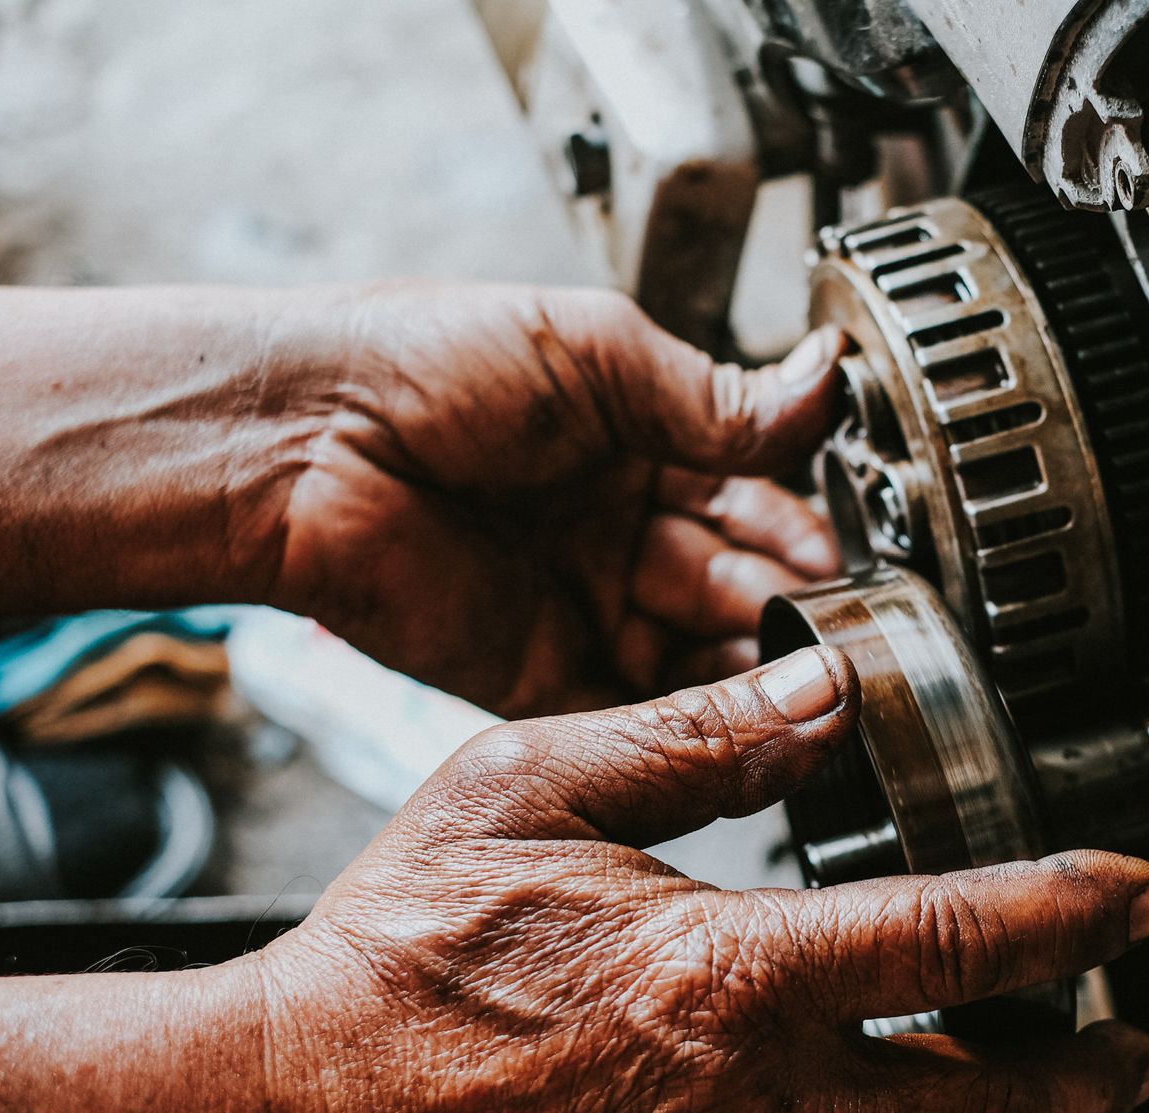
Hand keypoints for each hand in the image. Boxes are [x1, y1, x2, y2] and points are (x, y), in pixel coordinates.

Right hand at [253, 648, 1148, 1112]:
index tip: (1133, 891)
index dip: (1074, 911)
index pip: (962, 943)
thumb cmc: (392, 971)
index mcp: (730, 982)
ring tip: (1052, 1111)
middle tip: (1129, 1042)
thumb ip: (691, 736)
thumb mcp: (529, 792)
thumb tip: (815, 691)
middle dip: (1092, 1077)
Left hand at [273, 285, 847, 716]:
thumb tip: (828, 379)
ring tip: (808, 682)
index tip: (849, 566)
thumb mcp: (599, 354)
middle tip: (839, 635)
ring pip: (701, 653)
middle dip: (790, 607)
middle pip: (738, 583)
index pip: (754, 499)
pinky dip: (693, 723)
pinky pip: (636, 709)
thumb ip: (719, 399)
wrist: (299, 443)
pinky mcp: (541, 675)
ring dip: (756, 668)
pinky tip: (744, 722)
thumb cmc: (423, 363)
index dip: (803, 534)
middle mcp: (618, 529)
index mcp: (640, 442)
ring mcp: (583, 603)